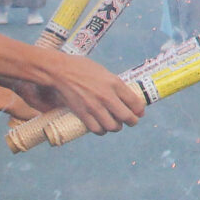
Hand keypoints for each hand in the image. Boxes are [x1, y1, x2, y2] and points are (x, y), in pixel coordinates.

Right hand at [18, 49, 144, 136]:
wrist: (60, 71)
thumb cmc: (82, 68)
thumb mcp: (104, 72)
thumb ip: (115, 85)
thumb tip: (125, 97)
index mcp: (115, 83)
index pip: (135, 102)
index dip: (140, 110)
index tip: (139, 112)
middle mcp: (107, 96)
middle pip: (127, 117)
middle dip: (132, 121)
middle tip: (131, 121)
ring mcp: (94, 106)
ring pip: (112, 126)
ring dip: (116, 127)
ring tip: (115, 124)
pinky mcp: (82, 114)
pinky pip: (96, 129)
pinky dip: (101, 130)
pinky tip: (101, 127)